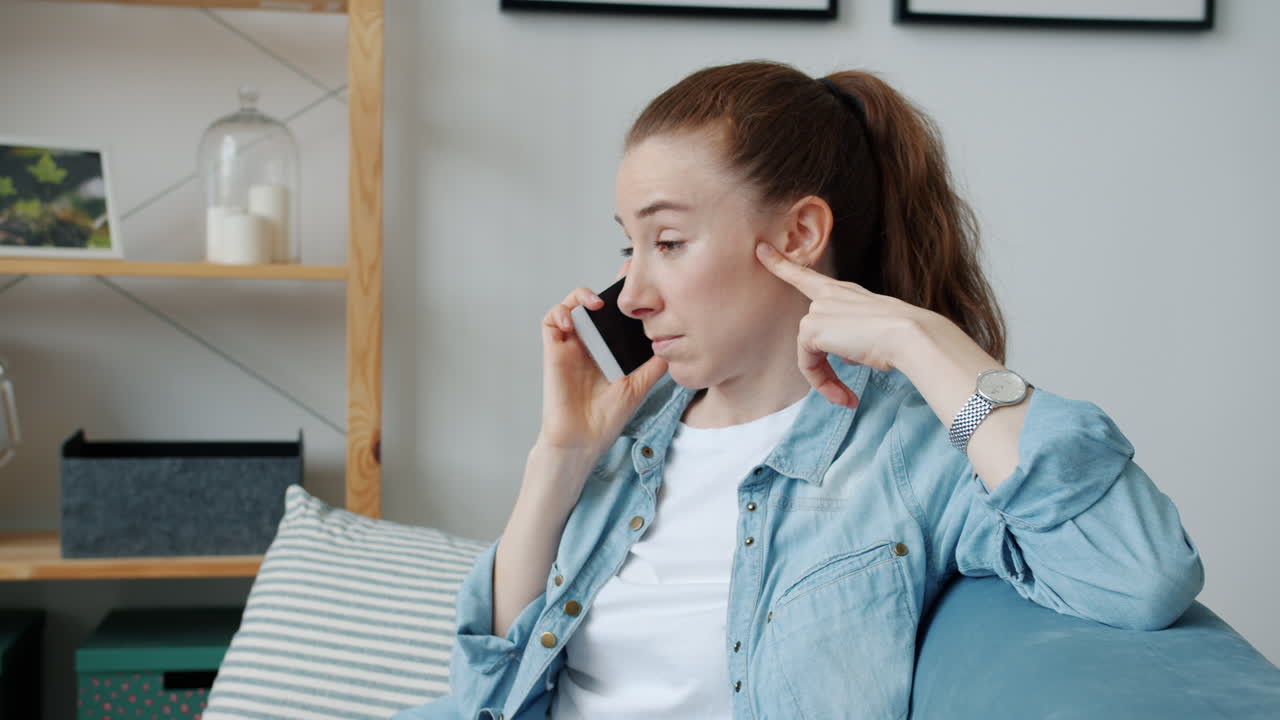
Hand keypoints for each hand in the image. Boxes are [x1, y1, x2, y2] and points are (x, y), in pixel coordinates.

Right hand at [537, 259, 669, 458]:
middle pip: (591, 305)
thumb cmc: (605, 419)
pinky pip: (550, 321)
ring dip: (579, 296)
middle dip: (606, 286)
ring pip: (568, 306)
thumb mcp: (638, 386)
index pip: (613, 317)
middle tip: (626, 276)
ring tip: (597, 302)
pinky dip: (559, 312)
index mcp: (605, 351)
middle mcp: (587, 345)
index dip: (623, 297)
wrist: (583, 441)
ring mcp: (569, 347)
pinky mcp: (553, 352)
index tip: (640, 279)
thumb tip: (676, 346)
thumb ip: (653, 366)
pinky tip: (573, 320)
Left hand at [754, 242, 926, 407]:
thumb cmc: (904, 336)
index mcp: (846, 291)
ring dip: (826, 380)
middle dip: (824, 370)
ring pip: (810, 352)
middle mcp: (829, 296)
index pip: (808, 276)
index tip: (760, 249)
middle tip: (845, 395)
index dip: (782, 264)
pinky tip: (841, 393)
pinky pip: (807, 363)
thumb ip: (853, 336)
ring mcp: (819, 309)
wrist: (910, 336)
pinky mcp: (812, 327)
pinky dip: (821, 382)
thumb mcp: (874, 331)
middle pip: (810, 334)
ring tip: (847, 397)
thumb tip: (845, 353)